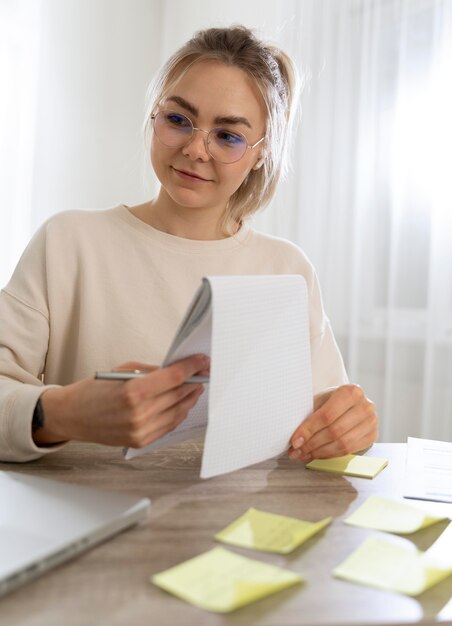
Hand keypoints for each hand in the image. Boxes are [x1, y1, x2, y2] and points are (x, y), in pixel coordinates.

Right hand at [35, 354, 208, 447]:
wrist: (72, 416)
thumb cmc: (94, 390)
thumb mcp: (122, 371)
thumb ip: (151, 372)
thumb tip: (176, 371)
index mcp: (133, 391)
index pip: (174, 377)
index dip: (192, 367)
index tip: (203, 361)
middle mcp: (139, 413)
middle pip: (178, 394)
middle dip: (194, 382)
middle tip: (204, 373)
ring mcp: (141, 430)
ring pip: (177, 412)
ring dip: (190, 398)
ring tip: (196, 388)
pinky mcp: (140, 441)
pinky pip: (168, 426)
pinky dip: (179, 414)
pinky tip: (184, 404)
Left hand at [288, 384, 377, 461]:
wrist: (350, 402)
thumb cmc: (331, 400)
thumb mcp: (322, 399)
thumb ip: (310, 414)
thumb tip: (296, 439)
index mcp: (351, 392)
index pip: (327, 415)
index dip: (309, 430)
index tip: (295, 440)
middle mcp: (365, 406)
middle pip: (334, 431)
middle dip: (312, 444)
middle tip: (297, 450)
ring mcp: (371, 422)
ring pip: (342, 444)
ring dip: (320, 452)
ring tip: (304, 454)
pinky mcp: (372, 435)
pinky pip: (349, 450)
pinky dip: (330, 455)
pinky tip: (317, 454)